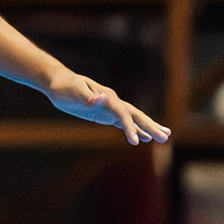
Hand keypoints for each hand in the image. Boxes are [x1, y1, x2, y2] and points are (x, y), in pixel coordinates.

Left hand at [45, 71, 171, 144]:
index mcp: (107, 97)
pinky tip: (143, 138)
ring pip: (133, 118)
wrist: (57, 81)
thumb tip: (102, 98)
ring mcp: (110, 107)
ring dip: (148, 127)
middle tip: (166, 137)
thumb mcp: (73, 91)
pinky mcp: (104, 113)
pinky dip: (135, 129)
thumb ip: (88, 96)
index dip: (130, 128)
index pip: (123, 114)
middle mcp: (112, 101)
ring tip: (164, 137)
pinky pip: (123, 122)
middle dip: (151, 126)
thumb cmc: (64, 87)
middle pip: (135, 115)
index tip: (136, 142)